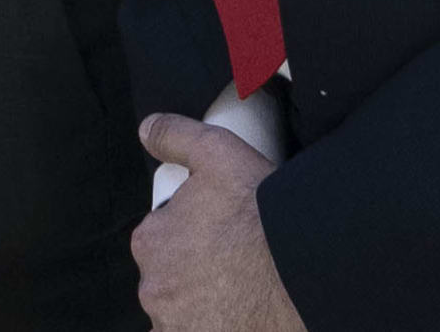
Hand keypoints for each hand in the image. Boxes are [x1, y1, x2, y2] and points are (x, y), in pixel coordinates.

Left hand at [132, 122, 303, 328]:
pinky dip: (209, 324)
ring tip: (239, 285)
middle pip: (169, 274)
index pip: (160, 234)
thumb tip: (146, 128)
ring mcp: (171, 324)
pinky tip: (236, 311)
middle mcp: (152, 288)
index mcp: (151, 239)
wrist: (292, 269)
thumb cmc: (255, 210)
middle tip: (232, 255)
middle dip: (193, 267)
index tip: (217, 227)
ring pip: (181, 308)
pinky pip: (193, 331)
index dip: (190, 227)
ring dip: (200, 299)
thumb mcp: (217, 153)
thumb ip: (176, 137)